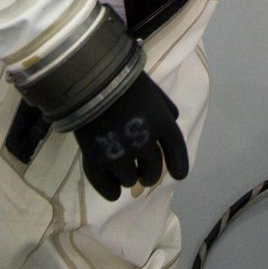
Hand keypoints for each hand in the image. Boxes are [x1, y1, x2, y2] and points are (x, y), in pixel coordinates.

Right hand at [74, 71, 188, 200]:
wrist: (88, 77)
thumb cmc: (122, 78)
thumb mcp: (152, 89)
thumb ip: (164, 108)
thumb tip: (172, 120)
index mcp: (162, 123)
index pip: (177, 153)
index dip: (179, 167)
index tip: (178, 175)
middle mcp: (145, 143)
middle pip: (153, 172)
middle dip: (149, 175)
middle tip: (142, 172)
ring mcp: (120, 155)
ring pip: (130, 180)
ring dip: (128, 176)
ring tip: (121, 168)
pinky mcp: (96, 162)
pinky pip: (108, 189)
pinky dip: (111, 191)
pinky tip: (112, 189)